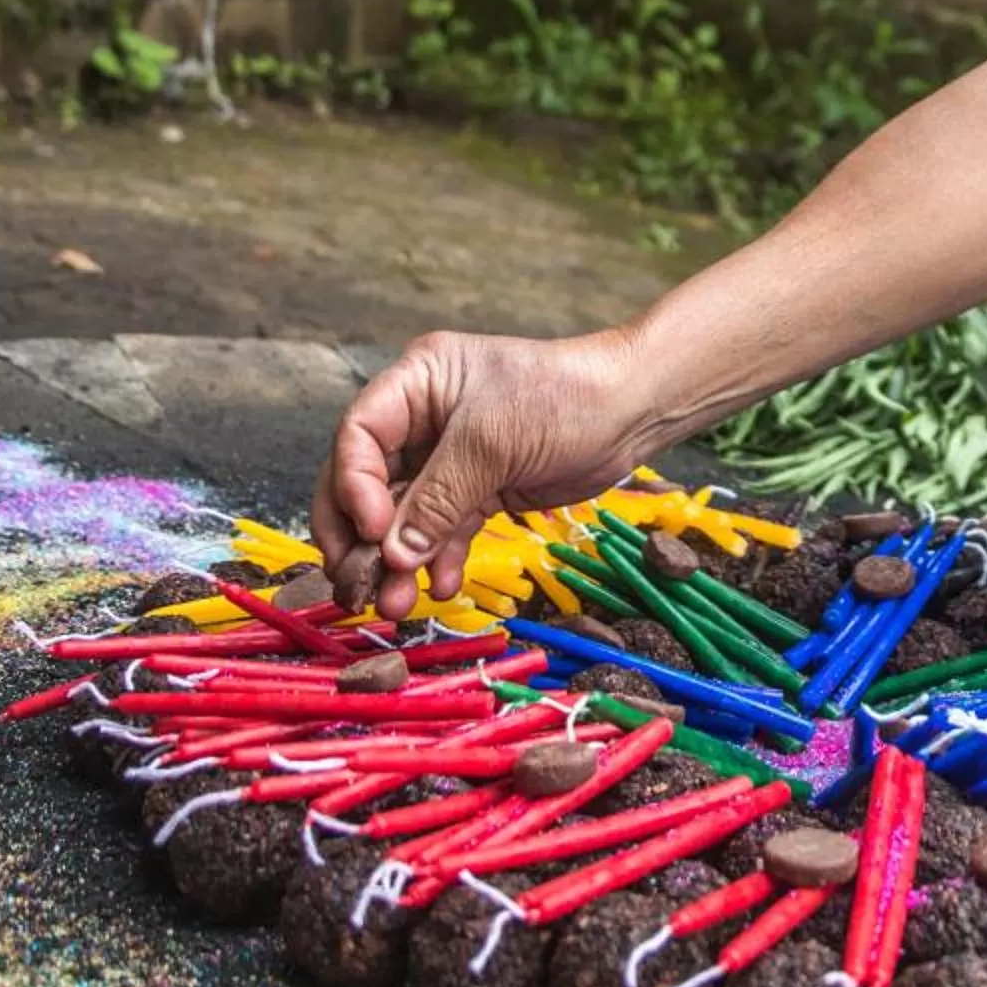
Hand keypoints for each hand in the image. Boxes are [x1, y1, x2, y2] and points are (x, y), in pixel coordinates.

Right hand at [309, 330, 658, 620]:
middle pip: (368, 481)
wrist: (632, 412)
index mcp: (416, 382)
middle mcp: (424, 418)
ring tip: (394, 604)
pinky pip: (444, 528)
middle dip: (360, 536)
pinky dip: (440, 558)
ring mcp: (450, 456)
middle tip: (355, 585)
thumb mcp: (492, 443)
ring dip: (398, 560)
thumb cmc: (565, 398)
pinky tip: (442, 586)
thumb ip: (436, 498)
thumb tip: (391, 554)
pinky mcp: (480, 487)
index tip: (373, 531)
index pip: (358, 437)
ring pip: (404, 514)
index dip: (354, 487)